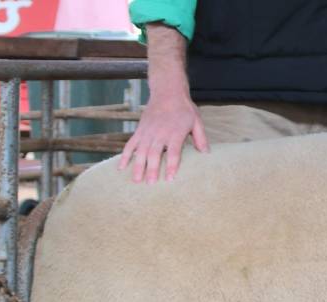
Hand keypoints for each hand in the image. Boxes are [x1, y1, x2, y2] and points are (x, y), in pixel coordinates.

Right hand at [117, 23, 208, 182]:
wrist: (167, 92)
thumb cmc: (185, 109)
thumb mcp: (197, 121)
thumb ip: (201, 138)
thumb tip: (206, 154)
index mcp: (175, 133)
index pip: (173, 152)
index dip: (171, 166)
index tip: (169, 179)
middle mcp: (159, 133)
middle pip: (154, 154)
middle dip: (151, 169)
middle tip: (150, 184)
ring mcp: (147, 132)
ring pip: (140, 151)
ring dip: (137, 166)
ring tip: (136, 181)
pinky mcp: (139, 131)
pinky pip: (130, 144)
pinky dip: (124, 156)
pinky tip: (121, 168)